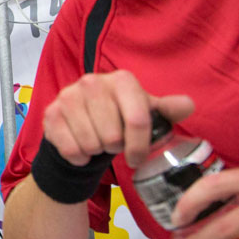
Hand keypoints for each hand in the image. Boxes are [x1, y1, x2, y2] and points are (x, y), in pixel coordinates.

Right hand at [42, 70, 193, 168]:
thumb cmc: (118, 117)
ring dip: (97, 151)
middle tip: (113, 142)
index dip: (140, 146)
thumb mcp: (146, 112)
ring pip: (91, 143)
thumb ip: (168, 109)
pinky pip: (71, 149)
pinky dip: (79, 157)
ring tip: (98, 142)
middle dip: (115, 147)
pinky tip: (81, 147)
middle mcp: (92, 82)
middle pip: (113, 136)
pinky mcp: (50, 114)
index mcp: (122, 80)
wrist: (81, 123)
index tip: (137, 157)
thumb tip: (187, 105)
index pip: (137, 120)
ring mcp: (68, 96)